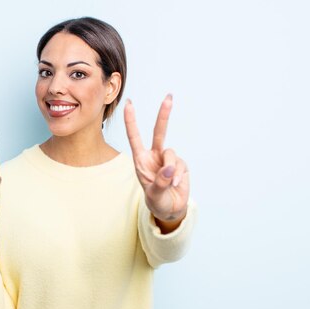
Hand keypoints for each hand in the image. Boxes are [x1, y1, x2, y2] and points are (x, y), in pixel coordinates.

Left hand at [123, 94, 189, 224]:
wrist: (171, 209)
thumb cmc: (157, 201)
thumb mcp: (153, 195)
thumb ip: (159, 183)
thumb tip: (169, 168)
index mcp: (141, 160)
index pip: (135, 137)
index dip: (131, 121)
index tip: (128, 104)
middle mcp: (154, 156)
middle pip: (159, 132)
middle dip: (164, 115)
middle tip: (169, 97)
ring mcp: (168, 159)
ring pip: (171, 153)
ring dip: (170, 168)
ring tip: (169, 184)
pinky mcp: (180, 164)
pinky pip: (180, 165)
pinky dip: (178, 175)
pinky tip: (175, 184)